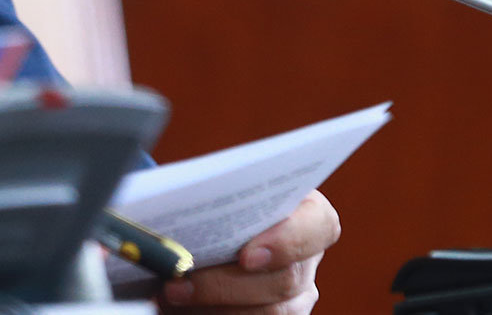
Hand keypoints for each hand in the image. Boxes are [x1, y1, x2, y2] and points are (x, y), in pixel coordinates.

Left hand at [159, 190, 338, 314]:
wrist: (206, 235)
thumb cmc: (218, 205)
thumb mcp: (223, 189)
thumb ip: (217, 190)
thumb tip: (181, 203)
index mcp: (306, 214)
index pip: (319, 226)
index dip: (287, 241)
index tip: (246, 256)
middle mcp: (306, 260)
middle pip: (285, 279)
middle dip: (226, 284)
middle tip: (180, 281)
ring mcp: (295, 297)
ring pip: (270, 312)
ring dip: (216, 307)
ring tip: (172, 294)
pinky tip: (182, 308)